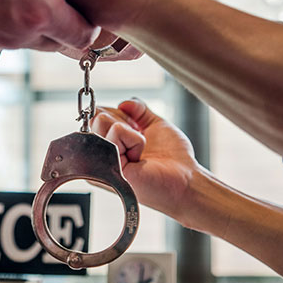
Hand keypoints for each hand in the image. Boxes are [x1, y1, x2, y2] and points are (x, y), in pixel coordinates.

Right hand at [90, 99, 199, 220]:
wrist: (185, 179)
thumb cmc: (173, 158)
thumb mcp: (154, 124)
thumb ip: (138, 110)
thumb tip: (124, 102)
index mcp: (108, 143)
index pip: (98, 114)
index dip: (120, 114)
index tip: (137, 129)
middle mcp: (100, 153)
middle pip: (96, 116)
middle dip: (123, 120)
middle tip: (138, 140)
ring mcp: (100, 161)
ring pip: (101, 121)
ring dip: (130, 131)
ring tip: (139, 151)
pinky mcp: (106, 166)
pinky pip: (116, 132)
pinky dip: (135, 140)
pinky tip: (139, 158)